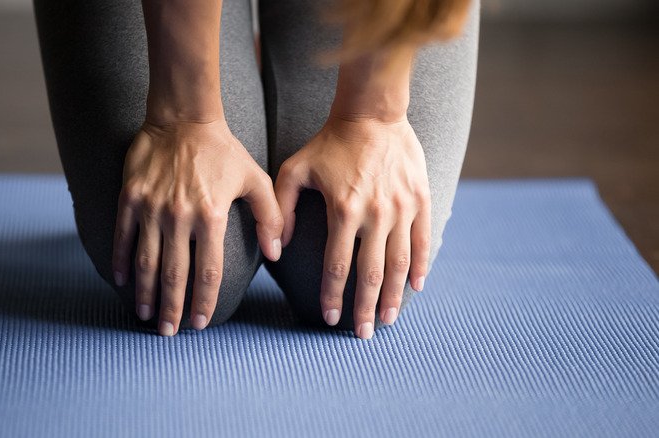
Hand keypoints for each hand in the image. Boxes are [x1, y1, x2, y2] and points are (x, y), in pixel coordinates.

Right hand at [112, 118, 282, 335]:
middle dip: (172, 308)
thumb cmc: (223, 151)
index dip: (204, 301)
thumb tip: (276, 253)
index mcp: (211, 216)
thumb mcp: (256, 179)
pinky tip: (122, 281)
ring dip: (146, 293)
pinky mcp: (130, 197)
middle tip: (169, 332)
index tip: (201, 323)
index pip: (208, 272)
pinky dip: (122, 261)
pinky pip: (123, 235)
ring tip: (146, 316)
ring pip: (146, 261)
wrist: (183, 117)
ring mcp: (152, 207)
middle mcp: (179, 216)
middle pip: (174, 274)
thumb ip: (270, 216)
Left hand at [274, 115, 430, 338]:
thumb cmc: (329, 142)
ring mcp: (401, 208)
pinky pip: (422, 240)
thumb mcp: (294, 170)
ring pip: (398, 263)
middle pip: (370, 274)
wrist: (371, 112)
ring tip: (388, 320)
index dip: (334, 297)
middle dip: (365, 309)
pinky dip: (419, 266)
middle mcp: (375, 214)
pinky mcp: (420, 199)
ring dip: (393, 296)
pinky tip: (415, 287)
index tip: (331, 319)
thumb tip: (277, 249)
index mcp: (343, 210)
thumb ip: (281, 209)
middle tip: (363, 335)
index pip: (337, 267)